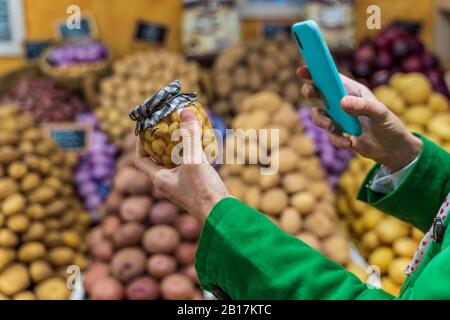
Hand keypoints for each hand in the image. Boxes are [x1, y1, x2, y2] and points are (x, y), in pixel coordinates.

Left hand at [135, 108, 229, 222]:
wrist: (222, 214)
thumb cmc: (203, 192)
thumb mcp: (194, 160)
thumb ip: (190, 136)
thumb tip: (184, 111)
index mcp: (160, 179)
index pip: (141, 160)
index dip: (141, 143)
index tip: (148, 129)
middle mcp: (168, 182)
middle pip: (159, 158)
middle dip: (163, 140)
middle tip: (168, 124)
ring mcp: (182, 184)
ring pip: (176, 160)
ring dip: (179, 145)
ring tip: (185, 129)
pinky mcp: (195, 184)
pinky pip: (189, 164)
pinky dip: (192, 152)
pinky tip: (202, 142)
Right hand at [297, 66, 422, 171]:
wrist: (393, 149)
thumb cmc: (390, 125)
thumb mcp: (380, 113)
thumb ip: (362, 106)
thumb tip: (341, 102)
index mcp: (352, 91)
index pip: (332, 77)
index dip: (316, 71)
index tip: (303, 69)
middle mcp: (342, 103)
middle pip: (319, 93)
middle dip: (310, 90)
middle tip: (309, 92)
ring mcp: (339, 119)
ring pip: (319, 115)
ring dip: (320, 120)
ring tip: (330, 126)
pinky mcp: (339, 135)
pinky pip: (330, 136)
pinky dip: (337, 140)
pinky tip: (349, 143)